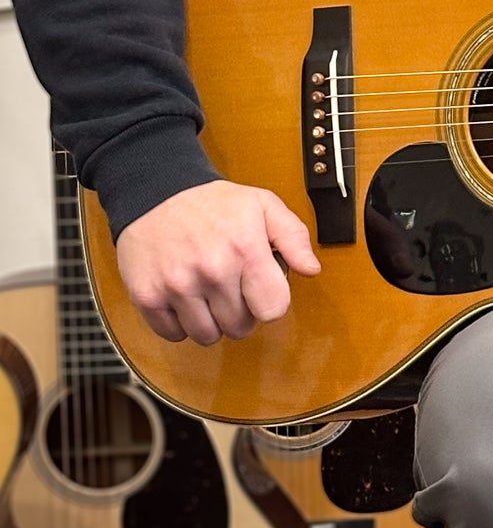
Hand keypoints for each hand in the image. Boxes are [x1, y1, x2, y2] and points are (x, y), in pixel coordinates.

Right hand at [116, 181, 320, 345]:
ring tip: (207, 294)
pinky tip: (183, 299)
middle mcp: (211, 270)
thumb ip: (293, 237)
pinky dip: (179, 323)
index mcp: (245, 249)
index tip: (260, 289)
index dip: (270, 302)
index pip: (273, 310)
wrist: (153, 192)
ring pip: (207, 336)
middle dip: (240, 313)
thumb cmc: (211, 203)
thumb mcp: (262, 205)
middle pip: (240, 328)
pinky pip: (173, 334)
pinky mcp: (147, 296)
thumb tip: (310, 269)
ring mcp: (176, 285)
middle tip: (231, 288)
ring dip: (210, 322)